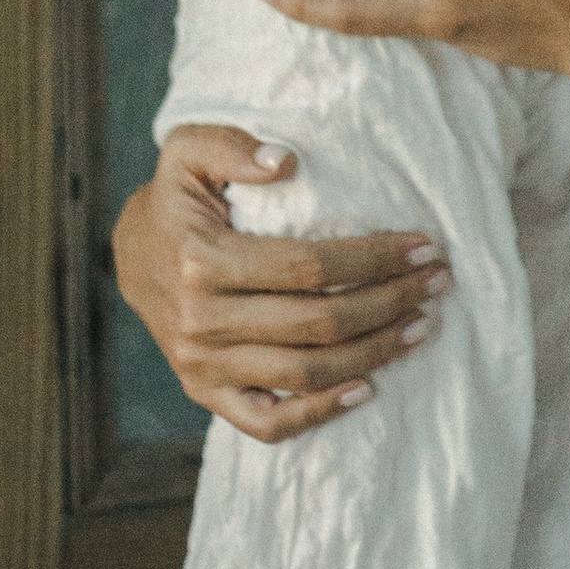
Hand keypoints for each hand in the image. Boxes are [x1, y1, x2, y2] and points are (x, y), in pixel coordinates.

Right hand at [110, 125, 448, 442]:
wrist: (131, 255)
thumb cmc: (176, 198)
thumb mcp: (188, 151)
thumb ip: (231, 146)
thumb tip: (285, 162)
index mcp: (203, 260)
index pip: (309, 267)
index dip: (374, 259)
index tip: (423, 245)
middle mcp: (202, 321)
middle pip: (318, 322)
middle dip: (390, 301)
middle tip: (438, 282)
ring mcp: (203, 366)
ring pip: (305, 373)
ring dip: (374, 353)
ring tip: (422, 325)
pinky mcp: (206, 394)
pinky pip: (268, 423)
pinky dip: (320, 414)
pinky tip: (368, 388)